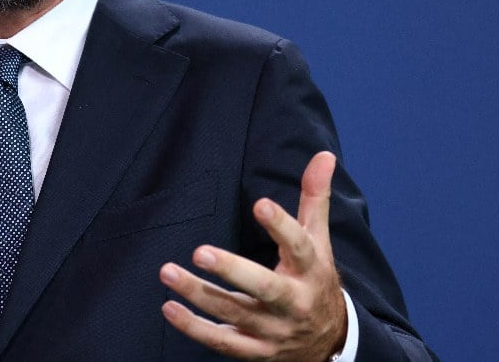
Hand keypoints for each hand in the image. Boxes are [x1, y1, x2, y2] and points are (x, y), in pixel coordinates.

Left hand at [159, 151, 346, 360]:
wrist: (331, 341)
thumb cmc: (316, 279)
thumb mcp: (320, 240)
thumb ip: (314, 198)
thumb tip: (323, 155)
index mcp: (311, 270)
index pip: (299, 246)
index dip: (281, 225)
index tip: (260, 204)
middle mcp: (294, 302)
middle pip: (265, 288)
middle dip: (233, 271)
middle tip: (199, 251)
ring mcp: (274, 329)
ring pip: (235, 314)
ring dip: (199, 295)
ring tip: (167, 272)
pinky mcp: (256, 350)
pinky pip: (223, 342)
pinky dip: (194, 328)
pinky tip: (169, 307)